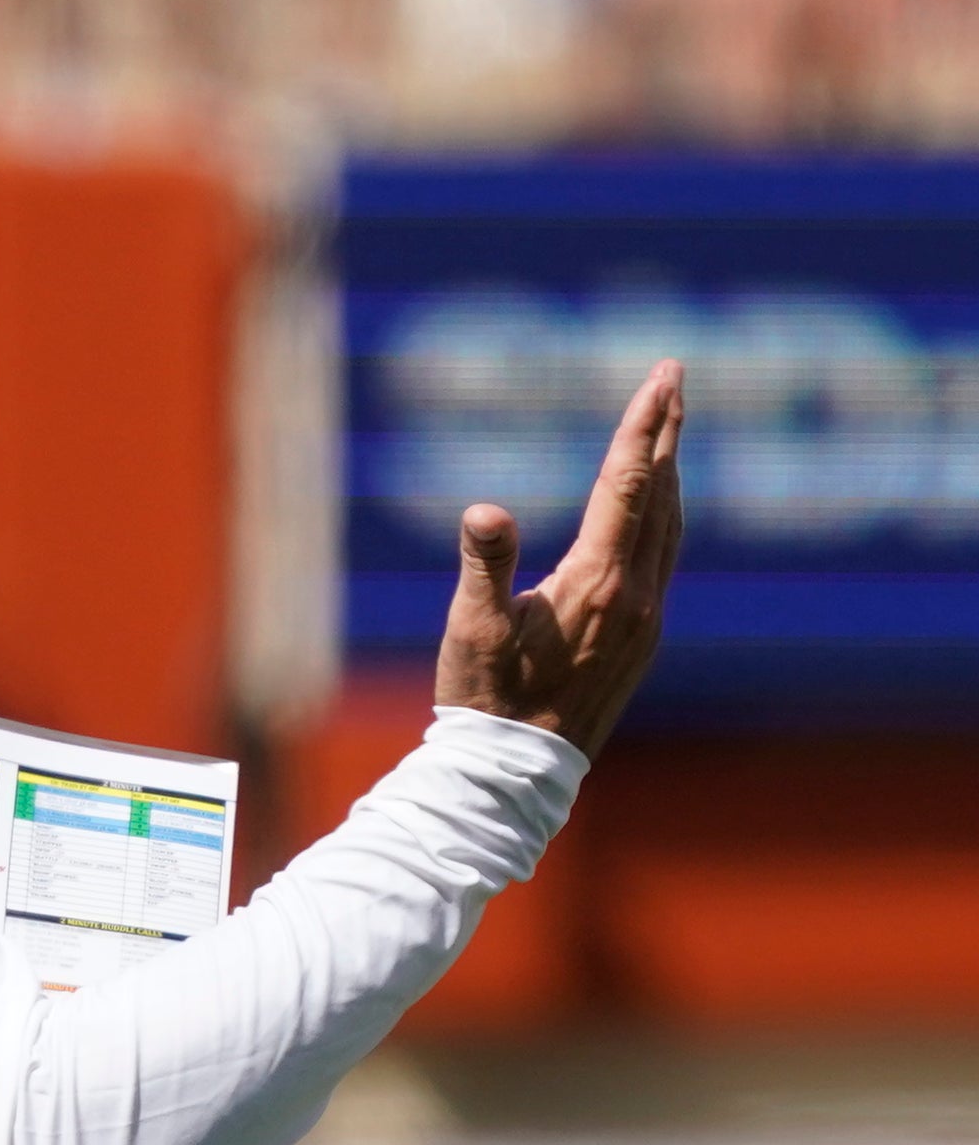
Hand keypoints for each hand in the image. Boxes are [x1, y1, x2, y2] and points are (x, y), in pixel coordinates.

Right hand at [434, 358, 685, 758]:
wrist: (517, 769)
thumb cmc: (486, 696)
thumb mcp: (471, 626)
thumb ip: (484, 563)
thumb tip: (486, 511)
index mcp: (597, 582)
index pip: (629, 484)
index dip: (643, 425)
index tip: (661, 375)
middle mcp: (636, 595)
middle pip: (662, 494)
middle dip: (667, 432)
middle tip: (672, 378)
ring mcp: (645, 618)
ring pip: (671, 526)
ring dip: (672, 471)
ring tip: (670, 431)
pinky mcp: (642, 637)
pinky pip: (666, 556)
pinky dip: (666, 514)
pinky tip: (659, 510)